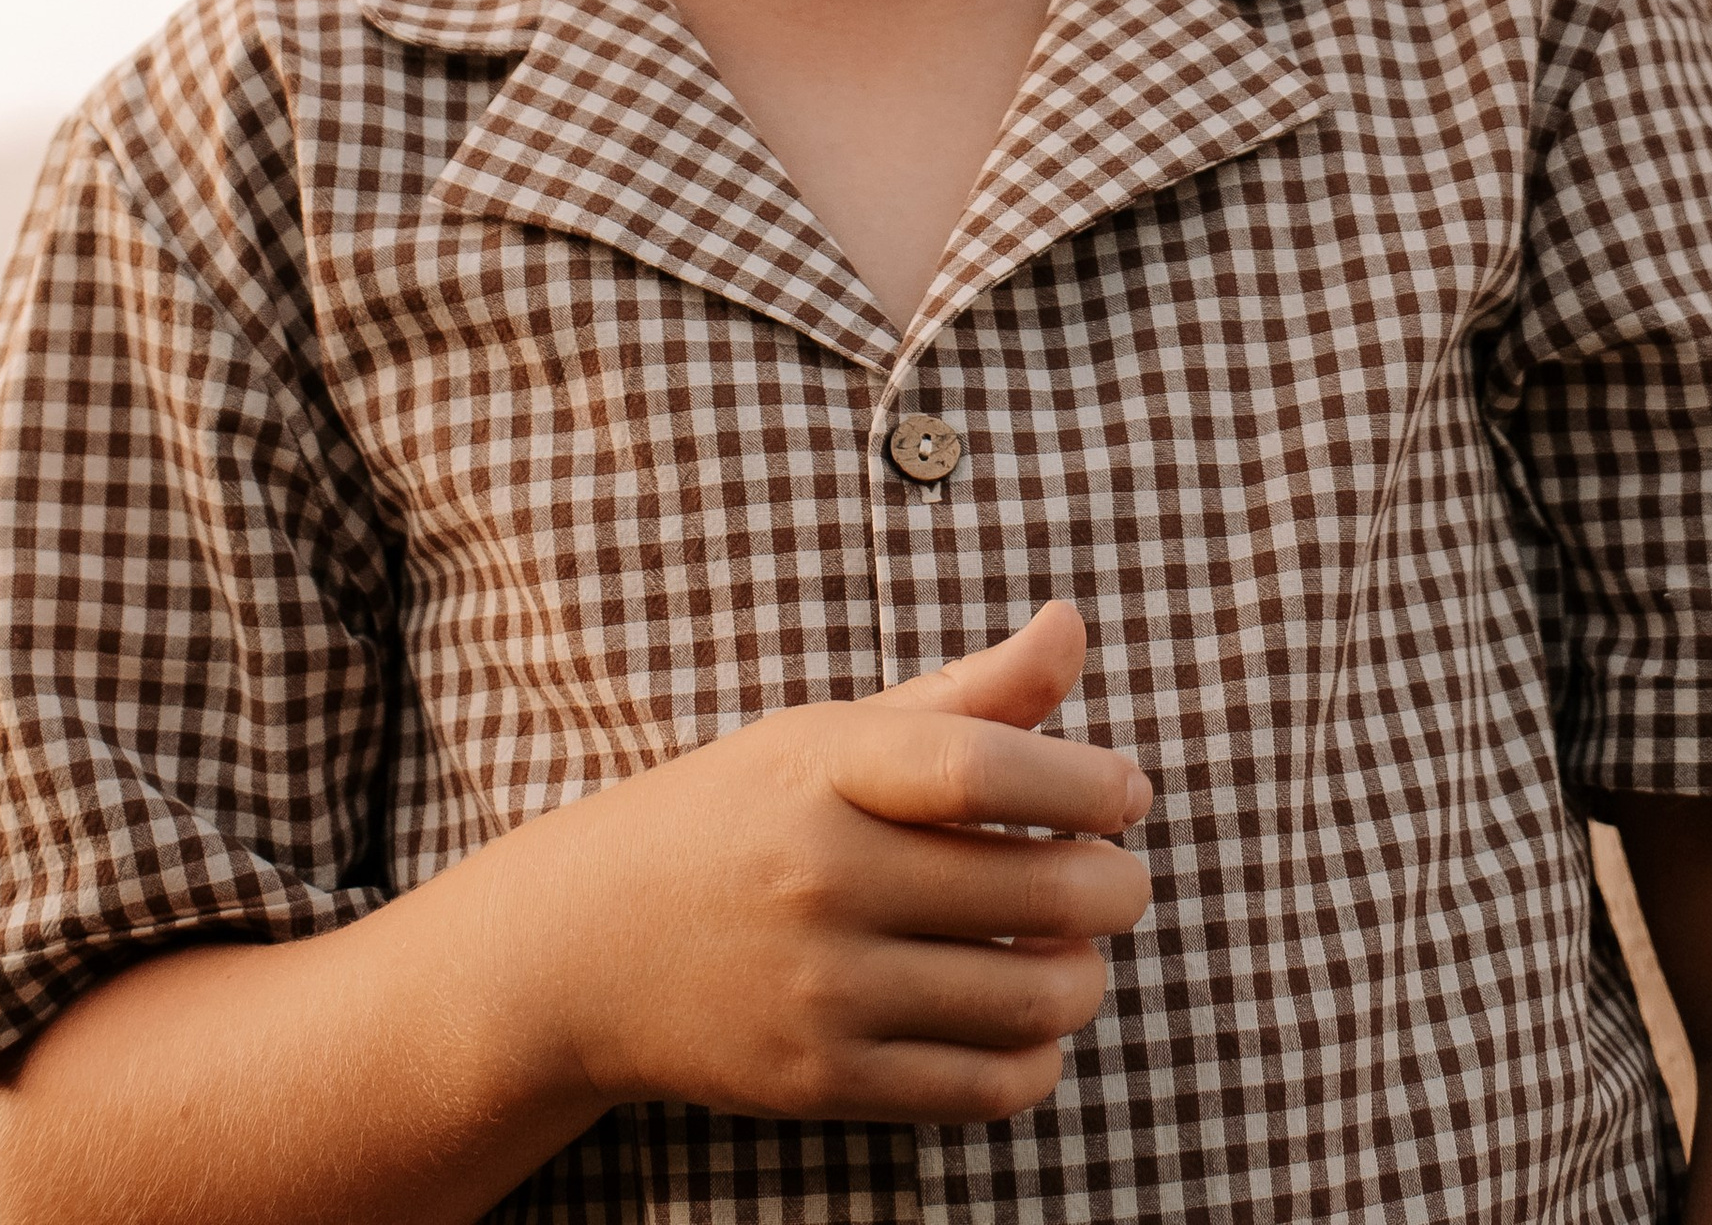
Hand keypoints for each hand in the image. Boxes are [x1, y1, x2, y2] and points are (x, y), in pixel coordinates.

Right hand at [506, 599, 1153, 1128]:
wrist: (583, 949)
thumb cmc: (734, 818)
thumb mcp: (830, 736)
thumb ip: (967, 693)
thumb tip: (1073, 626)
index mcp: (826, 768)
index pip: (982, 767)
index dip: (1083, 780)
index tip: (1129, 791)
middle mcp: (824, 877)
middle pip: (1035, 889)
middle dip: (1116, 886)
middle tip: (1121, 877)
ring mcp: (821, 988)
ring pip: (1028, 998)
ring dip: (1086, 977)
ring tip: (1076, 949)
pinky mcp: (821, 1080)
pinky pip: (980, 1086)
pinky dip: (1036, 1058)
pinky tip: (1028, 1020)